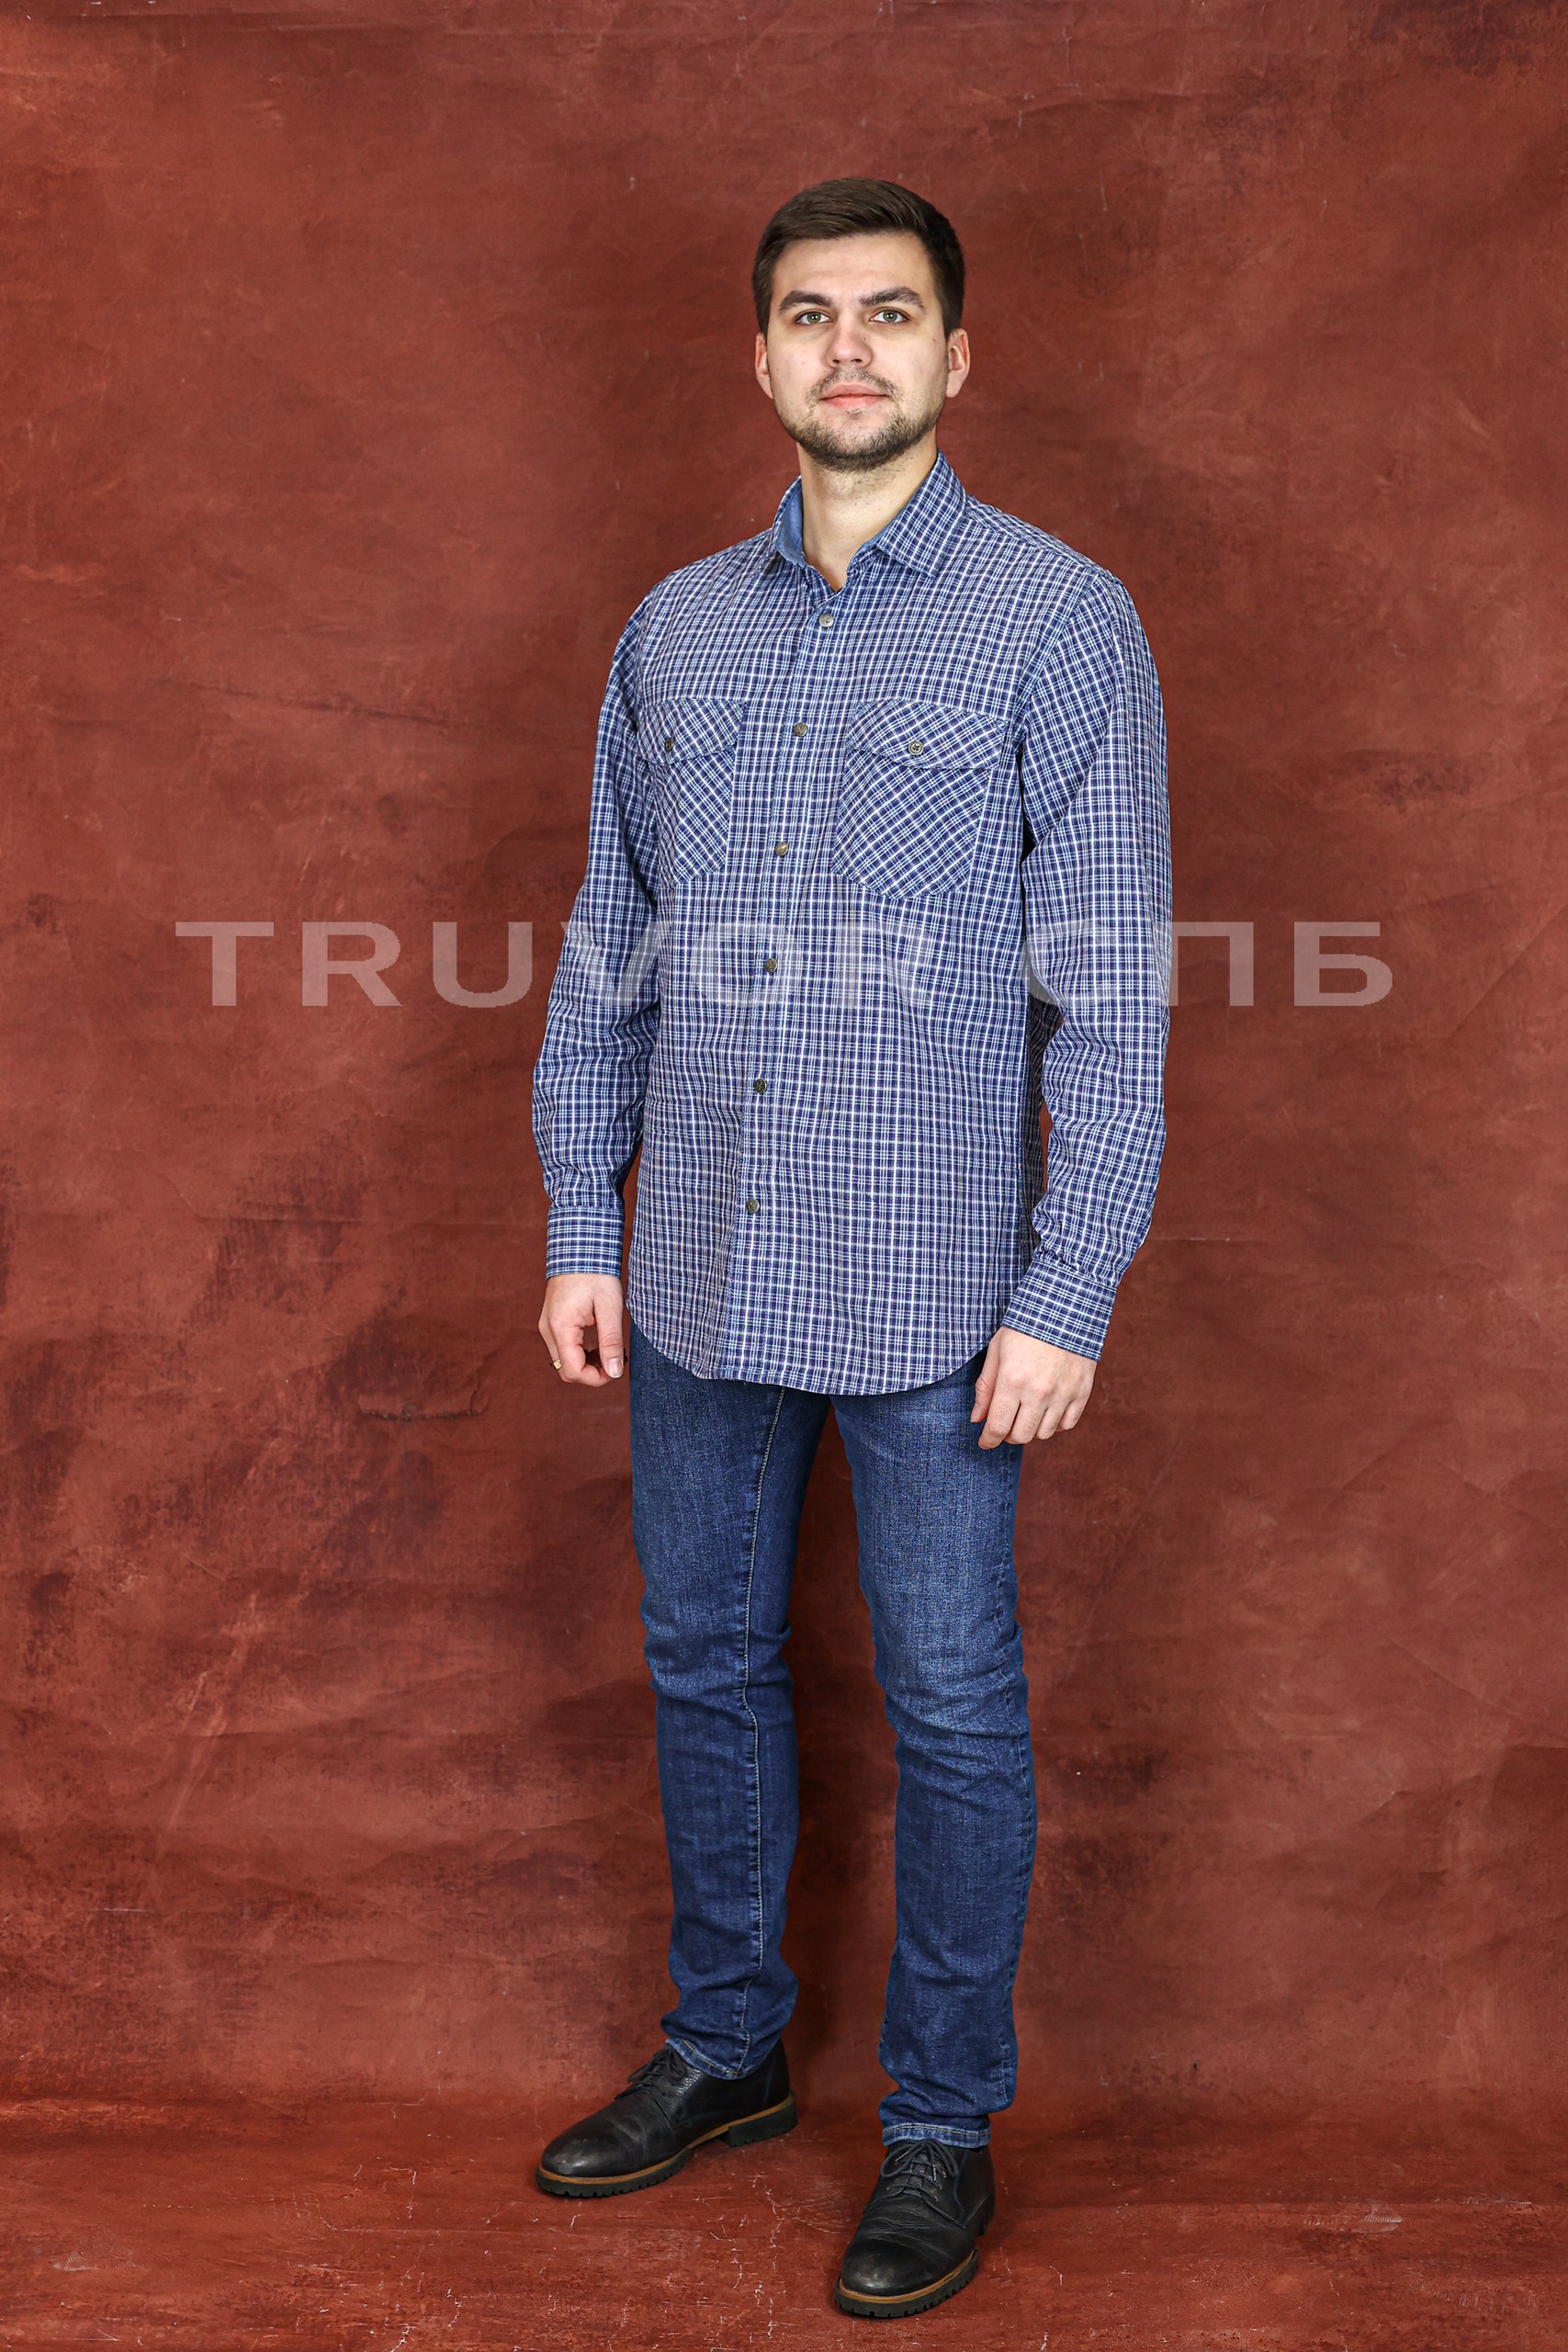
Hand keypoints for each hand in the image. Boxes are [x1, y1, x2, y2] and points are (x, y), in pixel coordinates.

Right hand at [540, 1272, 625, 1385]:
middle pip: (567, 1371)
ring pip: (565, 1361)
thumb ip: (611, 1341)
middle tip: (617, 1359)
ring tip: (612, 1349)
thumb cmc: (596, 1272)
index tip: (617, 1369)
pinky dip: (582, 1353)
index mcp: (560, 1327)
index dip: (596, 1379)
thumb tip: (615, 1372)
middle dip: (593, 1373)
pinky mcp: (552, 1322)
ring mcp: (548, 1326)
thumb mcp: (610, 1307)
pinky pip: (565, 1348)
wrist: (580, 1247)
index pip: (573, 1372)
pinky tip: (600, 1342)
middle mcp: (548, 1330)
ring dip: (588, 1363)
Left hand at [970, 1325, 1094, 1447]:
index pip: (997, 1427)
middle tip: (1005, 1423)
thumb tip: (977, 1419)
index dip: (988, 1440)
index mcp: (1012, 1380)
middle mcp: (1039, 1392)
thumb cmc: (1024, 1327)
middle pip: (1020, 1436)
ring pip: (1044, 1434)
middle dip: (1007, 1435)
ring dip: (1031, 1429)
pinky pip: (1066, 1424)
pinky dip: (1055, 1423)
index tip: (985, 1441)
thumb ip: (986, 1387)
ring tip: (1026, 1412)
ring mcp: (1063, 1393)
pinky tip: (1047, 1409)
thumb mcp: (996, 1351)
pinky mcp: (1082, 1392)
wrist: (1065, 1308)